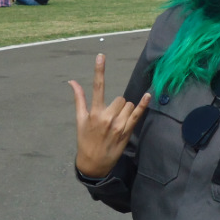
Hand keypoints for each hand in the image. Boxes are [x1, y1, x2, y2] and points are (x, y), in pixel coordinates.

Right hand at [71, 54, 150, 177]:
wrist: (94, 164)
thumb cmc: (85, 140)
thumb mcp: (80, 120)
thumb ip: (79, 99)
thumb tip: (72, 81)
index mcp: (94, 113)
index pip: (97, 87)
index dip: (99, 70)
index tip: (101, 55)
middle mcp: (107, 117)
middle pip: (120, 98)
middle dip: (116, 105)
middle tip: (110, 118)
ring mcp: (119, 125)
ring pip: (128, 105)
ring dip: (125, 110)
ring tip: (116, 123)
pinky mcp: (128, 131)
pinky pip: (138, 114)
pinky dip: (144, 104)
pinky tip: (148, 96)